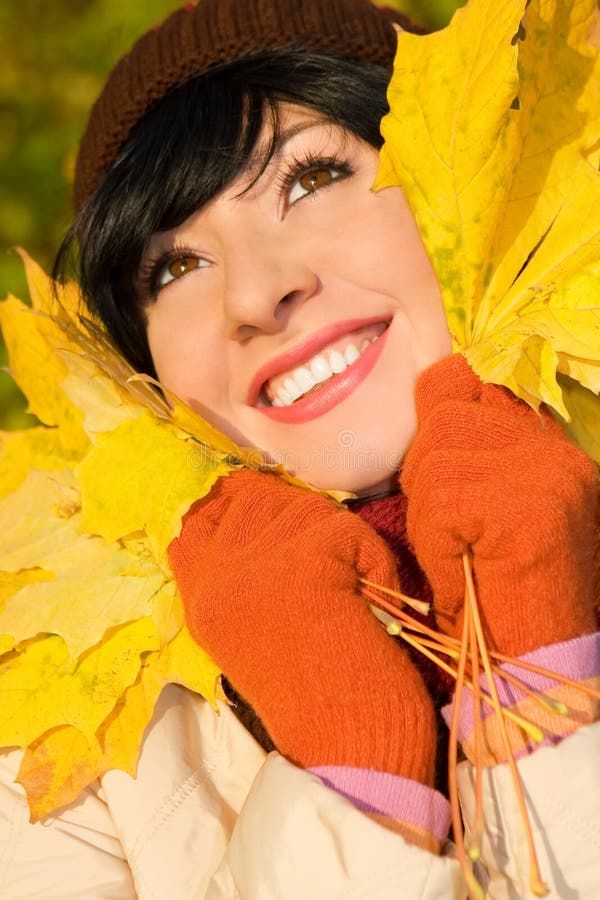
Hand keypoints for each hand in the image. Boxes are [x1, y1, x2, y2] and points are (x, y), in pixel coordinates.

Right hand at [169, 469, 435, 782]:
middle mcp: (217, 577)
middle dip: (301, 520)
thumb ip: (238, 576)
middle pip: (256, 497)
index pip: (198, 516)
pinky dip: (374, 562)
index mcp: (200, 596)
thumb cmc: (309, 696)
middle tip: (326, 566)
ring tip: (348, 593)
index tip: (277, 524)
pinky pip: (350, 529)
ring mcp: (256, 568)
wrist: (343, 749)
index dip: (240, 504)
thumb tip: (258, 508)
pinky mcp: (305, 563)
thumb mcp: (245, 634)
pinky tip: (371, 603)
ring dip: (341, 542)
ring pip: (306, 507)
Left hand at [401, 355, 596, 656]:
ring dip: (427, 512)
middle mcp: (556, 453)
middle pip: (447, 416)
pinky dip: (436, 543)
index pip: (478, 383)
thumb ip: (469, 460)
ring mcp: (547, 474)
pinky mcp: (527, 505)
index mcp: (551, 452)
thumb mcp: (485, 521)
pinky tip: (464, 575)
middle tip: (443, 530)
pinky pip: (441, 500)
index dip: (438, 405)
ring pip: (438, 457)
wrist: (543, 671)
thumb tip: (429, 398)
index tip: (427, 452)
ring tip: (457, 556)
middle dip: (424, 471)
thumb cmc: (504, 605)